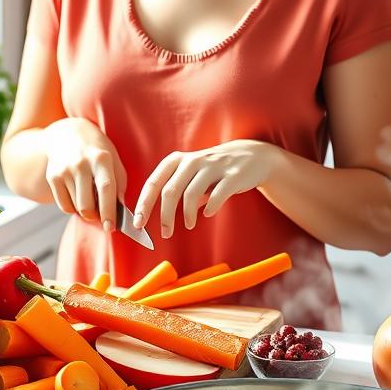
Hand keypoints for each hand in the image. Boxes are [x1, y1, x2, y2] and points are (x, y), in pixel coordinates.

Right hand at [41, 117, 126, 231]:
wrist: (67, 134)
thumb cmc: (96, 150)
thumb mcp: (113, 159)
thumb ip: (119, 183)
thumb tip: (121, 209)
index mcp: (101, 158)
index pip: (106, 189)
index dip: (109, 211)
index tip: (110, 227)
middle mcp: (81, 164)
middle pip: (86, 205)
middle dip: (95, 217)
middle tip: (101, 216)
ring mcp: (64, 170)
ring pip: (76, 207)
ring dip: (85, 212)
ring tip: (90, 200)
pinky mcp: (53, 177)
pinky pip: (64, 206)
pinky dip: (73, 208)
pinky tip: (78, 196)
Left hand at [132, 140, 277, 238]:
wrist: (251, 155)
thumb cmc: (213, 170)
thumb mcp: (190, 175)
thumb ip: (174, 191)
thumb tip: (155, 216)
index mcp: (177, 160)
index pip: (154, 183)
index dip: (144, 204)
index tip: (138, 224)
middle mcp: (192, 161)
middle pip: (171, 191)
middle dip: (165, 216)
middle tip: (165, 233)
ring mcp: (213, 166)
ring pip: (191, 193)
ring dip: (186, 214)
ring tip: (187, 226)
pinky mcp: (233, 174)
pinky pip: (218, 194)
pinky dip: (210, 207)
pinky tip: (208, 214)